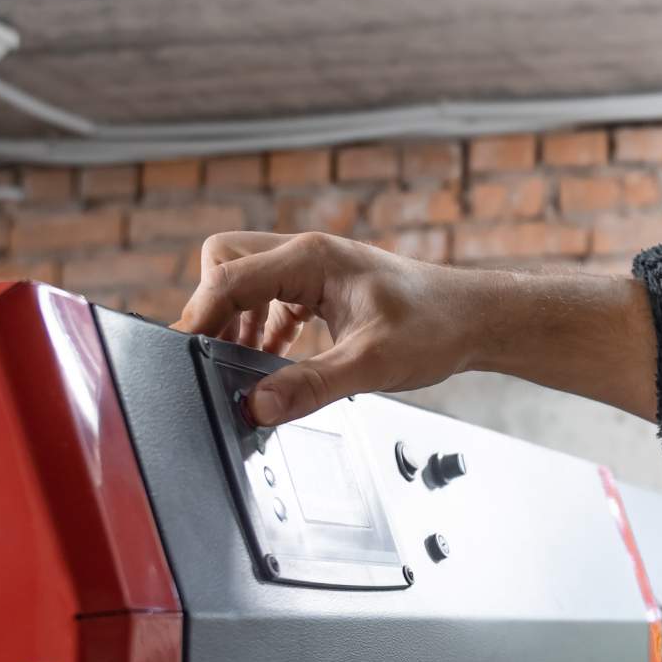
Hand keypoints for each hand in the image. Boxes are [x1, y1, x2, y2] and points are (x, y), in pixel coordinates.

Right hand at [175, 231, 478, 424]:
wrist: (475, 319)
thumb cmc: (436, 326)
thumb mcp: (370, 364)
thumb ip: (310, 385)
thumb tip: (258, 406)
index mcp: (311, 259)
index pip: (228, 276)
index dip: (199, 315)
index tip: (186, 354)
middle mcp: (306, 255)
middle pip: (226, 263)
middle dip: (212, 308)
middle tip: (216, 356)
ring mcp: (314, 270)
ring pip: (245, 280)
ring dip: (236, 320)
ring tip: (242, 363)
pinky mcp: (322, 289)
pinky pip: (271, 299)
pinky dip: (260, 328)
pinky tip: (270, 361)